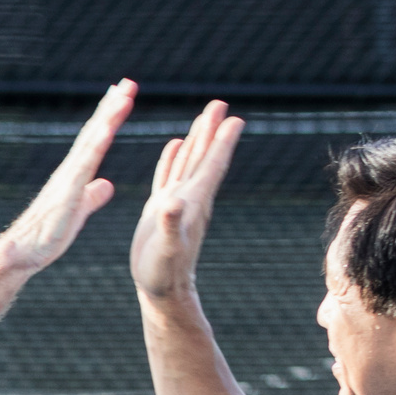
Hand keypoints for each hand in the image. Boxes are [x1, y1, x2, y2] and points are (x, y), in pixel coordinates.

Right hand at [0, 80, 135, 272]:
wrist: (22, 253)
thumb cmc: (47, 236)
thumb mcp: (78, 212)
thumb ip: (92, 196)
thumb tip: (107, 184)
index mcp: (74, 175)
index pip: (95, 140)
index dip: (109, 117)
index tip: (122, 95)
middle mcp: (70, 170)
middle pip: (94, 131)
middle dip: (111, 106)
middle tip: (128, 82)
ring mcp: (67, 179)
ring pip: (91, 141)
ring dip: (108, 117)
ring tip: (123, 94)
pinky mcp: (66, 192)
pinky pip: (84, 165)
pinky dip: (96, 145)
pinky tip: (108, 129)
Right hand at [130, 99, 244, 301]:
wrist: (160, 291)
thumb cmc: (164, 272)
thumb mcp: (167, 249)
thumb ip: (171, 225)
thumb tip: (173, 203)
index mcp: (194, 202)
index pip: (212, 165)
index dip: (222, 142)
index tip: (235, 118)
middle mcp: (189, 198)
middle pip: (204, 157)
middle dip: (212, 131)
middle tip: (220, 104)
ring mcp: (176, 202)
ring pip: (188, 163)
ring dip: (196, 139)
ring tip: (204, 116)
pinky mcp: (160, 209)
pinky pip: (169, 175)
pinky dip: (172, 158)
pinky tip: (175, 144)